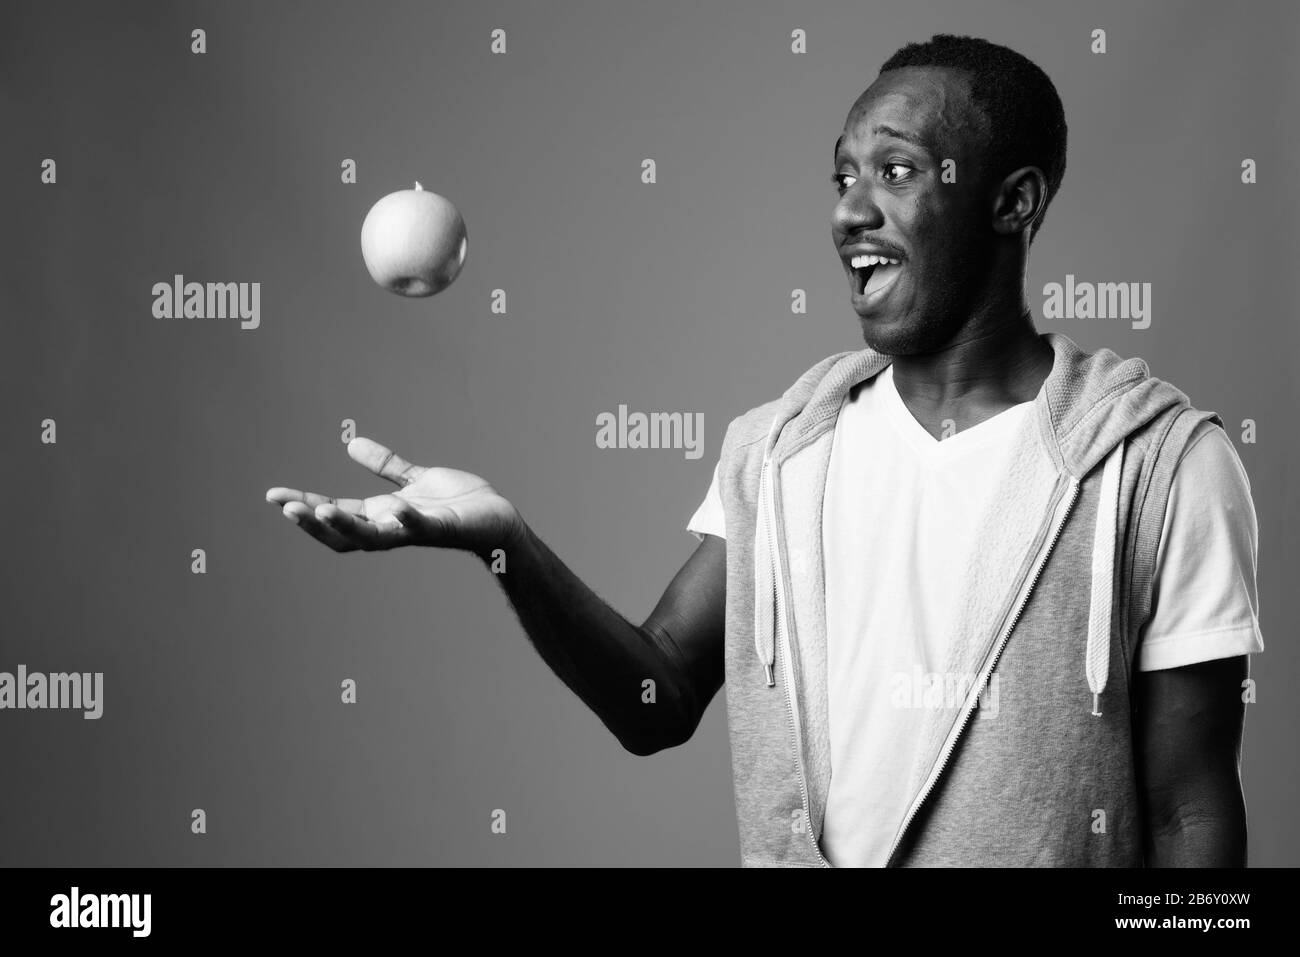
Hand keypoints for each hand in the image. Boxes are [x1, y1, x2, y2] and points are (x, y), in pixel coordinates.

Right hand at [266, 437, 523, 554]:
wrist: (498, 519)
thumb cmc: (458, 504)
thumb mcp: (415, 479)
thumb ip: (386, 465)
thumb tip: (352, 444)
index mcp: (382, 515)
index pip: (334, 514)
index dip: (305, 507)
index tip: (275, 496)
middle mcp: (392, 528)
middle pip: (342, 532)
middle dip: (312, 521)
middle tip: (284, 506)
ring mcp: (415, 531)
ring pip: (372, 537)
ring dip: (345, 524)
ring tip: (322, 509)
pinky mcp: (442, 528)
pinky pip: (420, 528)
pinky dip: (406, 520)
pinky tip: (393, 508)